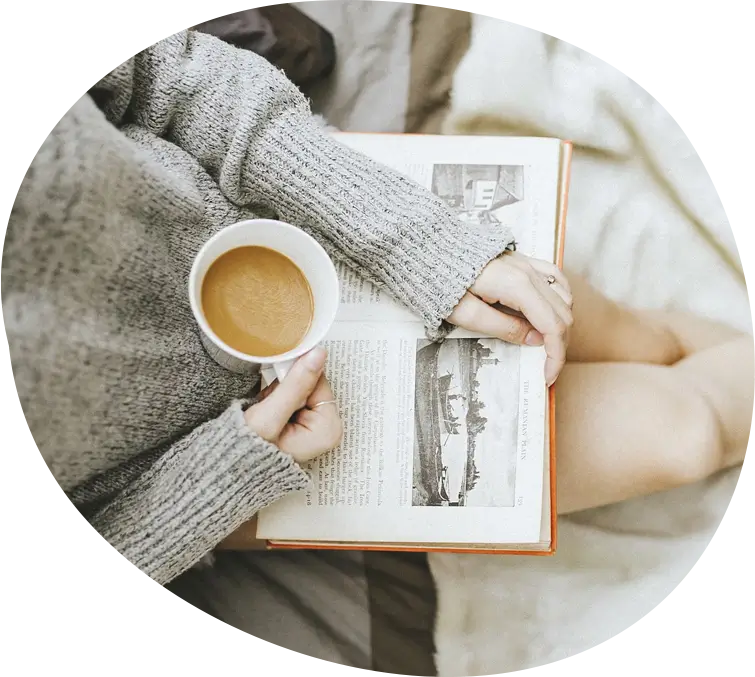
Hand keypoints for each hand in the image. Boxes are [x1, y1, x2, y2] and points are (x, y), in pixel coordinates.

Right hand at [244, 347, 342, 464]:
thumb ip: (295, 385)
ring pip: (299, 387)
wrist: (226, 469)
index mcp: (328, 431)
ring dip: (278, 393)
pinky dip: (275, 399)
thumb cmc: (247, 454)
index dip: (295, 379)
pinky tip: (266, 412)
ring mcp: (314, 427)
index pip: (319, 381)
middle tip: (269, 406)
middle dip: (286, 388)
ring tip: (265, 412)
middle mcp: (325, 430)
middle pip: (310, 384)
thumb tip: (317, 355)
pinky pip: (291, 396)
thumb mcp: (269, 416)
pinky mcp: (300, 423)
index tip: (278, 385)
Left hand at [448, 252, 572, 385]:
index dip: (555, 355)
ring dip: (561, 323)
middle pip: (562, 313)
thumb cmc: (440, 280)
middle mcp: (528, 272)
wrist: (428, 250)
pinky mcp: (522, 260)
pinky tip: (554, 310)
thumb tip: (535, 340)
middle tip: (547, 366)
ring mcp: (527, 263)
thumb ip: (503, 328)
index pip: (552, 325)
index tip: (547, 375)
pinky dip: (560, 298)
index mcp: (517, 286)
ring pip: (563, 296)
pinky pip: (554, 277)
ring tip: (548, 345)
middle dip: (560, 344)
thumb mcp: (466, 314)